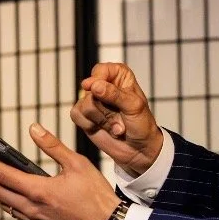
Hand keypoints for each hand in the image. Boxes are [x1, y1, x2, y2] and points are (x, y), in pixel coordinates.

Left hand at [0, 122, 122, 219]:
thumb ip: (53, 146)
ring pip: (7, 206)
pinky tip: (16, 199)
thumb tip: (34, 129)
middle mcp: (32, 210)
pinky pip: (19, 218)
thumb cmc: (97, 196)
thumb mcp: (78, 164)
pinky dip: (12, 206)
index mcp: (39, 191)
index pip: (2, 175)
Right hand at [70, 62, 162, 176]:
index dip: (98, 80)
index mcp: (119, 76)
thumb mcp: (133, 106)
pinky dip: (92, 126)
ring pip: (84, 105)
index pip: (101, 70)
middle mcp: (104, 85)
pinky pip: (77, 115)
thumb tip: (94, 86)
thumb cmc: (142, 124)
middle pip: (91, 90)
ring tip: (117, 126)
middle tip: (121, 117)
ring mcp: (92, 100)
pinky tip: (106, 129)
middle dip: (106, 109)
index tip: (98, 90)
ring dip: (103, 120)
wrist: (139, 149)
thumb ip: (114, 94)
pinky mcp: (84, 116)